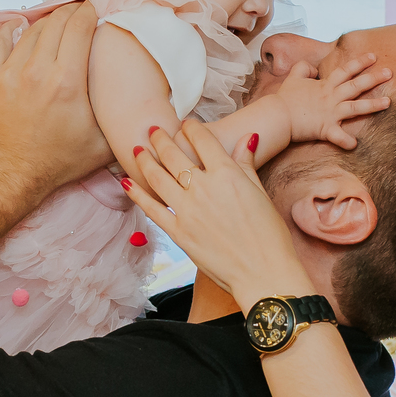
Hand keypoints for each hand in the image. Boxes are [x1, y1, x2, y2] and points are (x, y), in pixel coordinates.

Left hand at [0, 2, 110, 209]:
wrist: (11, 175)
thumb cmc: (55, 163)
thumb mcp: (102, 145)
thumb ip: (121, 121)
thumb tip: (144, 109)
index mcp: (67, 83)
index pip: (79, 27)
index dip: (89, 12)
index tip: (94, 10)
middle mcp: (38, 71)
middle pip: (56, 22)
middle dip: (70, 12)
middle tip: (78, 13)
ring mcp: (11, 72)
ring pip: (31, 29)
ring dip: (46, 21)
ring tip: (55, 22)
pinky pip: (2, 41)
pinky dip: (13, 29)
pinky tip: (20, 25)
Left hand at [134, 120, 313, 310]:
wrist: (262, 272)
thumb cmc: (269, 235)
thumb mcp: (261, 193)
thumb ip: (247, 164)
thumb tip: (248, 138)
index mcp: (227, 174)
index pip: (203, 140)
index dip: (191, 128)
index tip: (186, 124)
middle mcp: (203, 187)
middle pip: (174, 154)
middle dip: (161, 138)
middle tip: (153, 129)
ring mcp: (188, 210)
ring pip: (157, 176)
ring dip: (145, 159)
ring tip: (137, 149)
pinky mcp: (178, 233)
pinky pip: (151, 209)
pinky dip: (136, 193)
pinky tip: (126, 181)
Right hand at [276, 54, 390, 148]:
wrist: (276, 115)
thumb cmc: (284, 98)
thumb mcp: (293, 77)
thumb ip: (303, 68)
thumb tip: (313, 68)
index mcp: (325, 86)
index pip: (345, 70)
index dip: (360, 63)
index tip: (374, 56)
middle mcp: (331, 97)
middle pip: (356, 86)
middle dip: (373, 78)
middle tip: (390, 72)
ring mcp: (329, 113)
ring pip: (355, 108)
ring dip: (373, 106)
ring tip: (389, 103)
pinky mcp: (324, 129)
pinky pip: (338, 136)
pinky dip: (346, 141)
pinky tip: (355, 144)